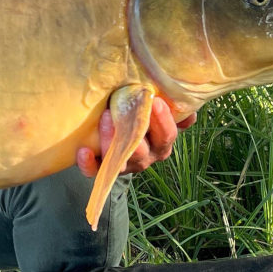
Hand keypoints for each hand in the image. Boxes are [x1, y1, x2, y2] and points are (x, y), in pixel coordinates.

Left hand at [76, 100, 195, 176]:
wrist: (116, 136)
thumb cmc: (140, 117)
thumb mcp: (157, 112)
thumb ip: (172, 107)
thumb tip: (190, 108)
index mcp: (161, 143)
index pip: (168, 135)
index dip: (164, 120)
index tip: (156, 100)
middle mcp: (145, 157)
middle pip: (143, 150)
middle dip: (136, 129)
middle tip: (127, 106)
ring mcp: (124, 165)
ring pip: (120, 159)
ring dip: (111, 140)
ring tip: (104, 117)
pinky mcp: (102, 170)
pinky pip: (95, 170)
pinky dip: (89, 163)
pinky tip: (83, 151)